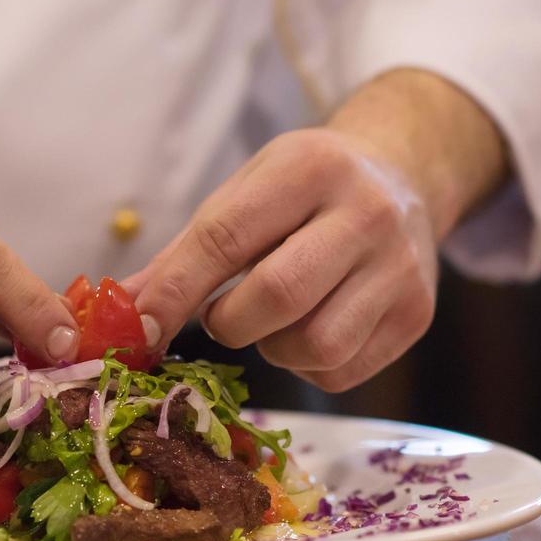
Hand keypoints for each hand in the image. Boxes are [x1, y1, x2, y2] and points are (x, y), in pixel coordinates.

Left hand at [128, 69, 506, 390]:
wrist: (403, 179)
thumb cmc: (305, 191)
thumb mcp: (248, 195)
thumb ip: (186, 255)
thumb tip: (124, 315)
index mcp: (310, 168)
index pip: (227, 237)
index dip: (176, 291)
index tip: (141, 329)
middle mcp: (366, 214)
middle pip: (278, 296)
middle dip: (230, 322)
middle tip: (223, 316)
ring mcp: (400, 269)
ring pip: (315, 346)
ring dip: (273, 348)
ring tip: (275, 318)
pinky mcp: (417, 317)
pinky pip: (341, 373)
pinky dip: (308, 366)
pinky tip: (310, 327)